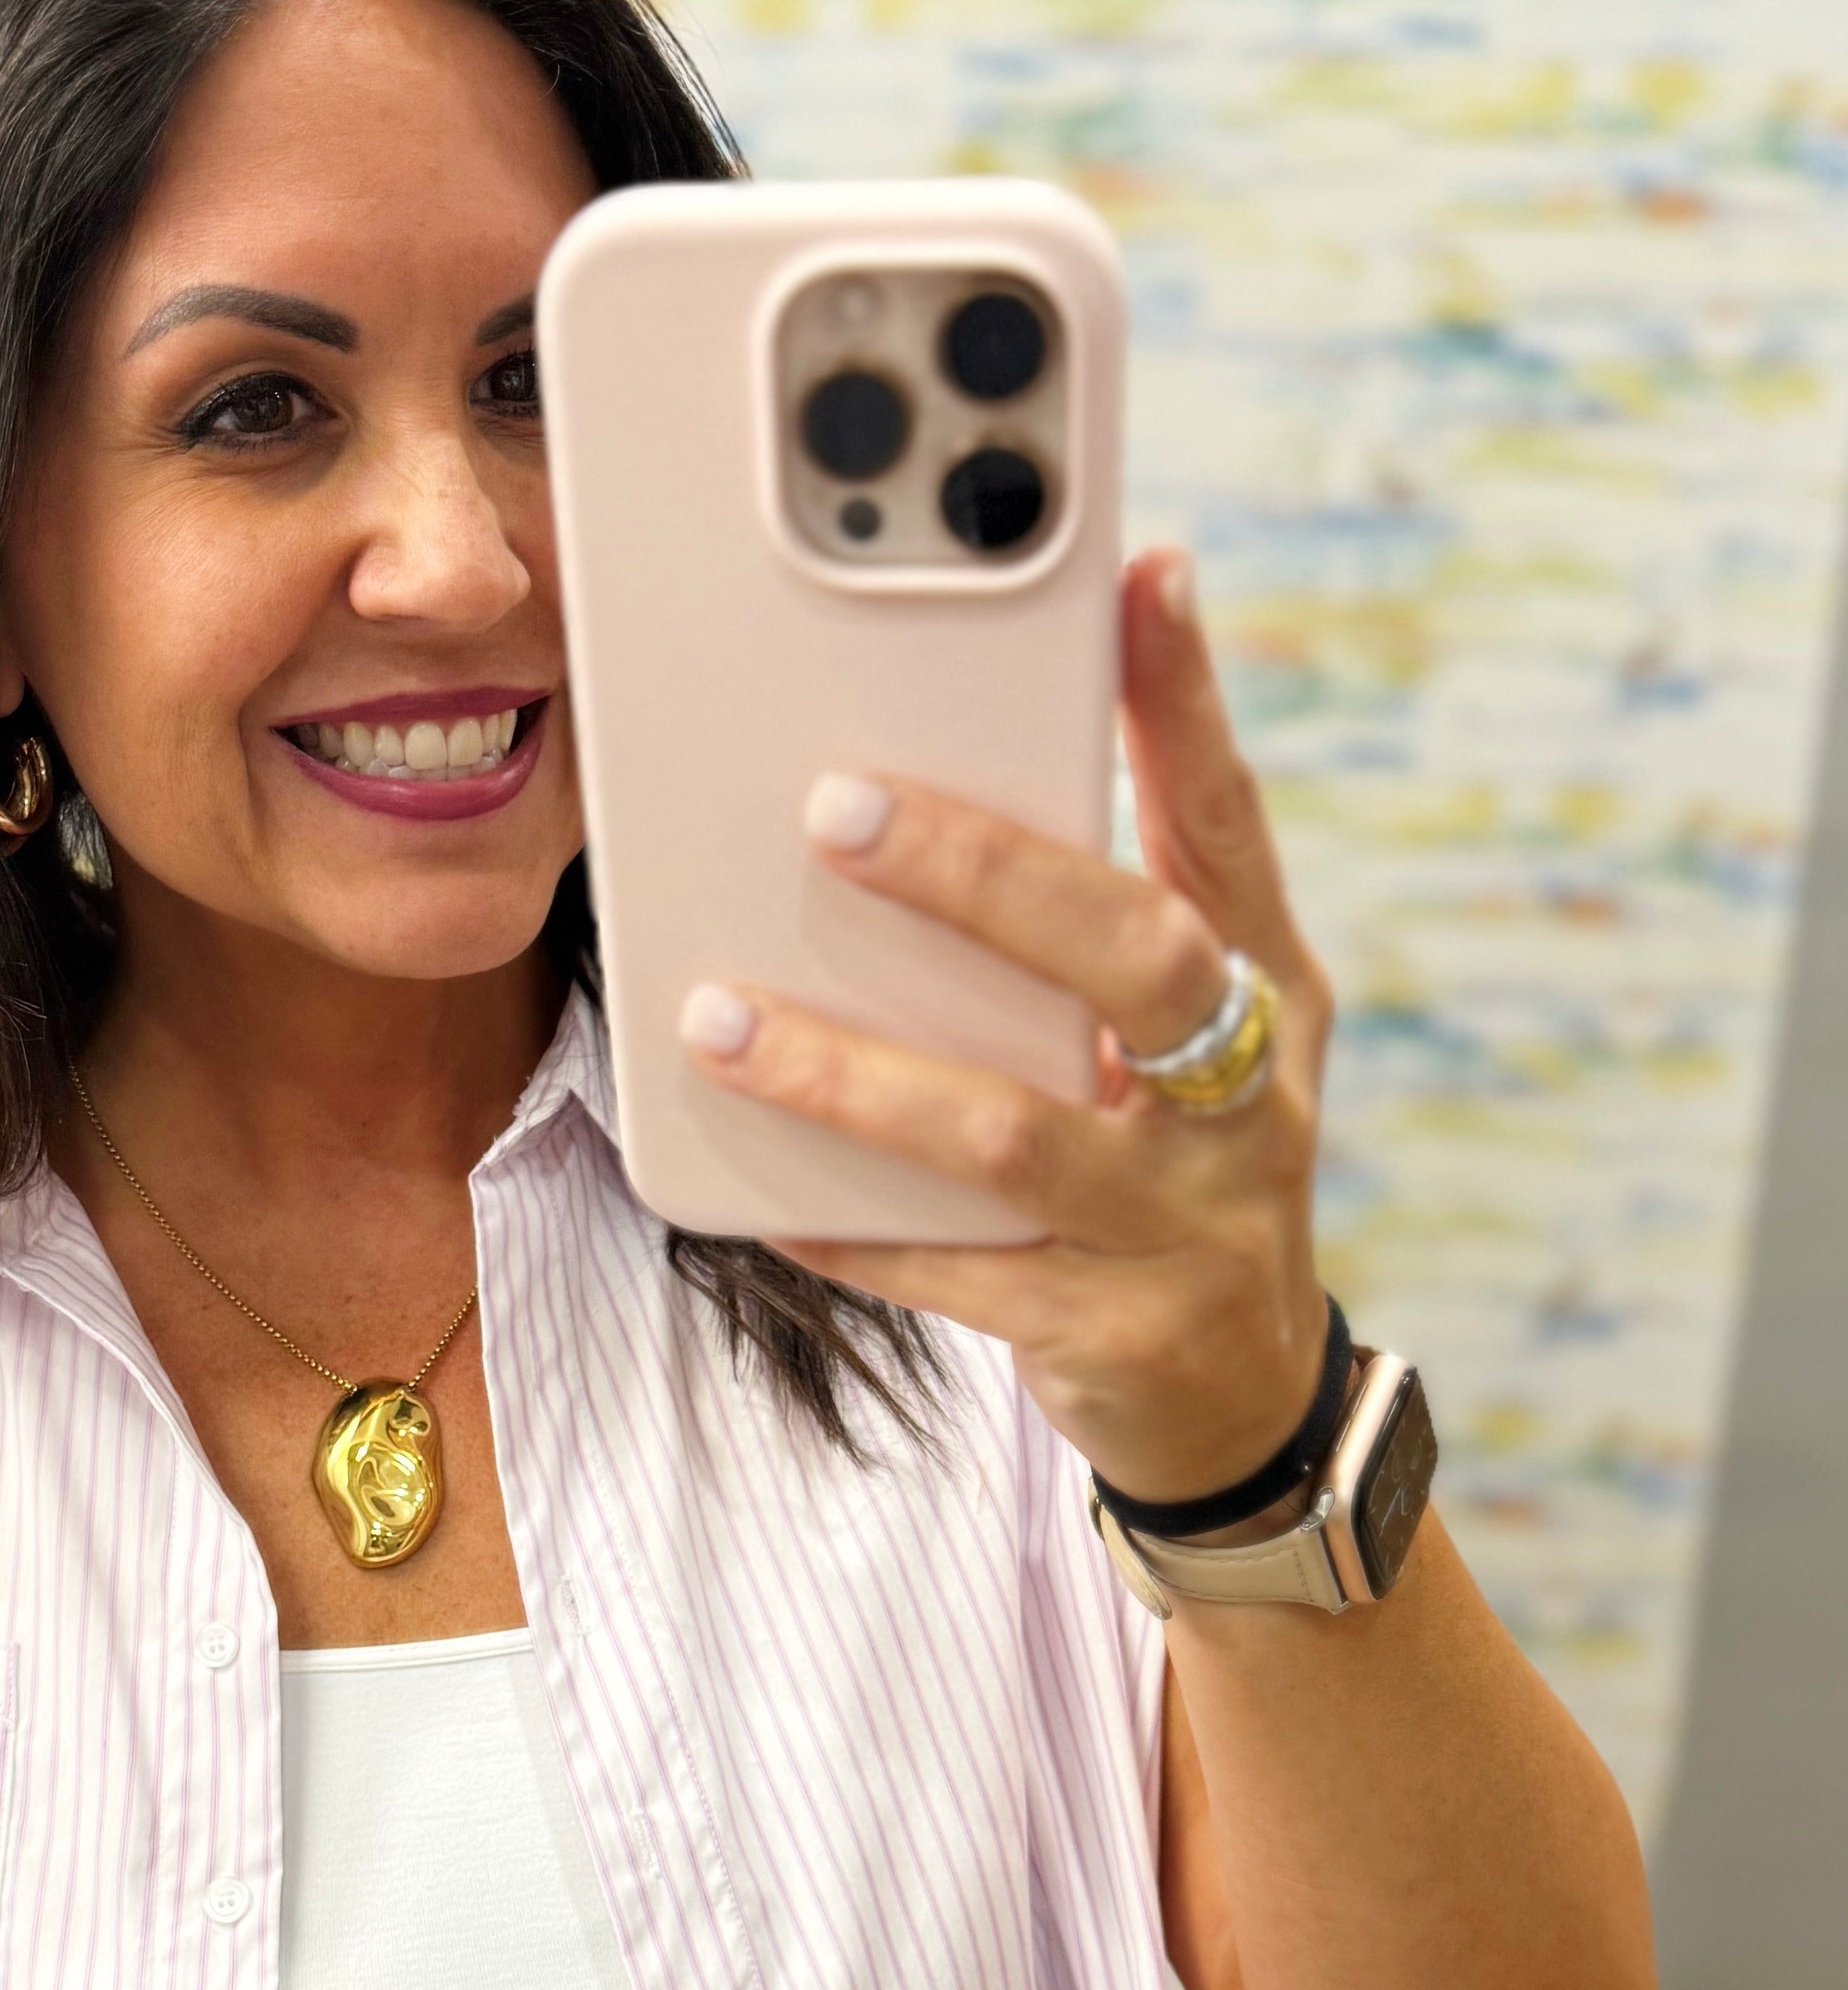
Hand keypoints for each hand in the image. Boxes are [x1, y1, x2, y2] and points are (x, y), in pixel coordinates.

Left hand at [677, 546, 1333, 1508]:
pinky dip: (854, 1230)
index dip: (1188, 708)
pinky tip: (759, 1192)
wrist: (1241, 1408)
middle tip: (838, 810)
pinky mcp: (1108, 1333)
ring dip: (856, 1074)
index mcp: (1268, 998)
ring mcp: (1183, 1225)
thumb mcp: (1185, 1051)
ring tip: (724, 1020)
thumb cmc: (1182, 1179)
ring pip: (1013, 1135)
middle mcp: (1247, 1102)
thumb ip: (1110, 926)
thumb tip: (996, 767)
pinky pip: (956, 1274)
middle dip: (986, 878)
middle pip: (1135, 961)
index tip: (1139, 579)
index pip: (1228, 830)